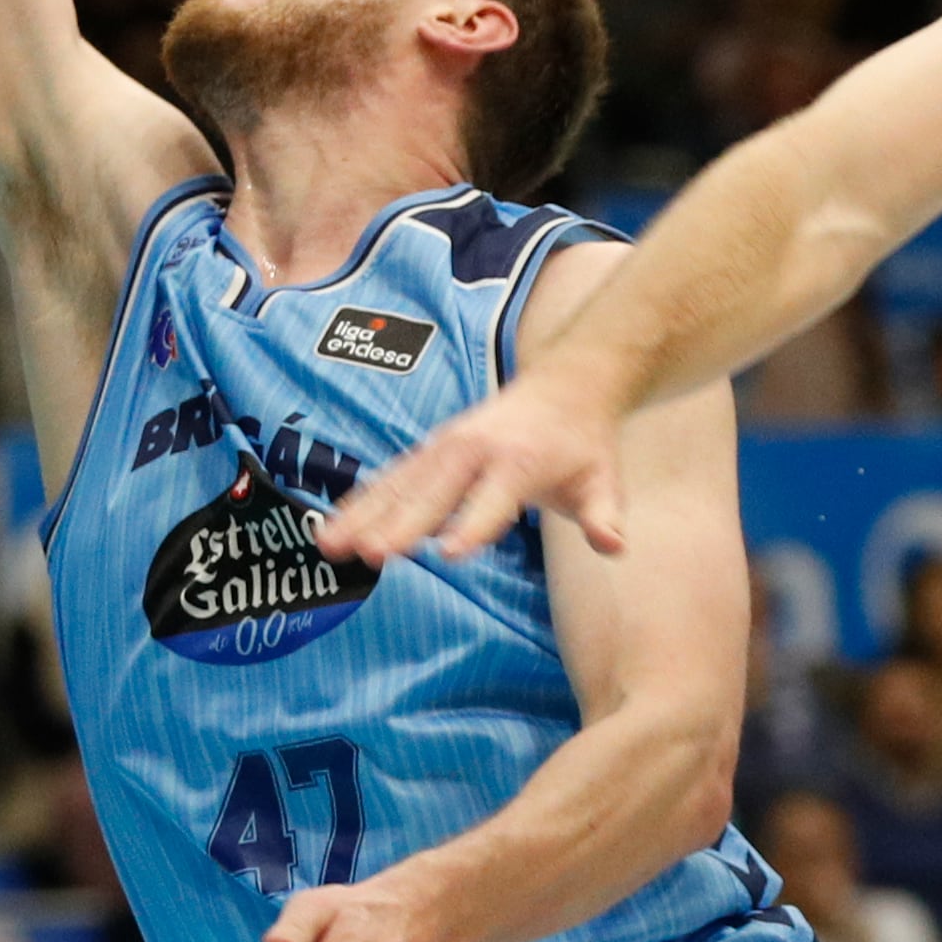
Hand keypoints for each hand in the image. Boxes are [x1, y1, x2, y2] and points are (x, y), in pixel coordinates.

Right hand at [314, 363, 634, 567]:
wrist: (564, 385)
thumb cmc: (583, 446)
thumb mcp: (603, 481)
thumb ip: (604, 515)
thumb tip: (613, 544)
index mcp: (519, 462)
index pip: (495, 500)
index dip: (475, 525)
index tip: (451, 554)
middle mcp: (475, 450)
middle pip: (435, 492)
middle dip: (403, 523)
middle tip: (372, 555)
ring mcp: (446, 447)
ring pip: (400, 484)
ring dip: (363, 514)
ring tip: (329, 546)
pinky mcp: (429, 451)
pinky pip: (390, 478)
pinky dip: (360, 502)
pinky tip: (331, 530)